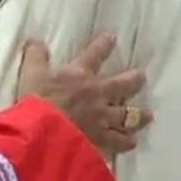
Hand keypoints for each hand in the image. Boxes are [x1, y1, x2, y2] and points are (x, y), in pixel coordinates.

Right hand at [17, 34, 151, 153]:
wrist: (44, 131)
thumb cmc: (38, 100)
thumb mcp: (31, 73)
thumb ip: (36, 56)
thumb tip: (34, 40)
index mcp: (80, 75)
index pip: (94, 55)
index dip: (103, 45)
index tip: (112, 37)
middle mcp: (97, 93)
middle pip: (122, 85)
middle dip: (134, 80)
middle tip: (142, 77)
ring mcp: (102, 117)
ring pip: (127, 115)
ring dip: (139, 115)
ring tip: (148, 115)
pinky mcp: (102, 138)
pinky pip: (118, 141)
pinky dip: (126, 142)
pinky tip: (132, 142)